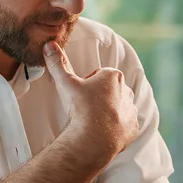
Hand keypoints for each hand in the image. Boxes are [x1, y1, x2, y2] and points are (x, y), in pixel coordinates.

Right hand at [43, 41, 139, 164]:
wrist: (94, 138)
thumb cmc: (82, 108)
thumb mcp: (67, 83)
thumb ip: (58, 63)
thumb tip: (49, 44)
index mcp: (113, 76)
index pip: (99, 75)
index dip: (88, 84)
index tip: (81, 95)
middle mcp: (127, 90)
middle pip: (109, 90)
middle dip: (99, 97)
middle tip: (85, 108)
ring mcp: (132, 110)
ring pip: (118, 107)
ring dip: (108, 112)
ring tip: (93, 121)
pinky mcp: (133, 127)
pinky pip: (124, 124)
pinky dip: (116, 127)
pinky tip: (103, 131)